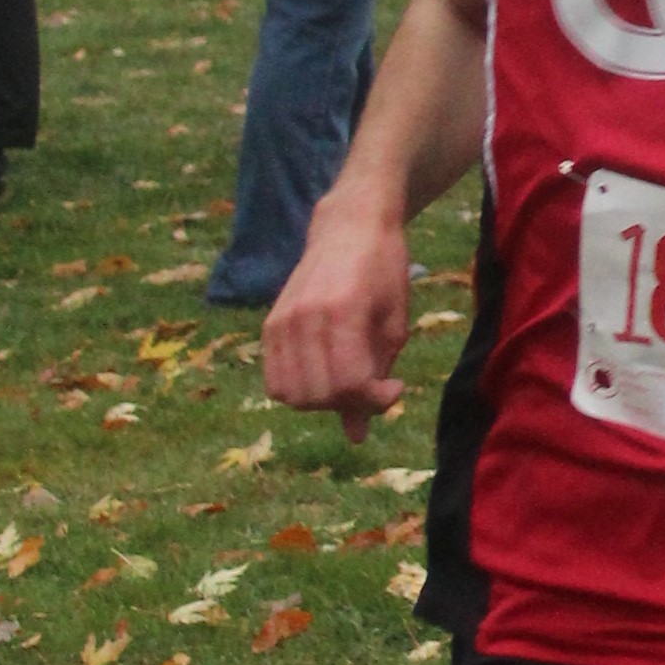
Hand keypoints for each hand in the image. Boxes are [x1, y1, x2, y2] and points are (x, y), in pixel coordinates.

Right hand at [261, 204, 413, 444]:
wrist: (349, 228)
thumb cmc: (384, 272)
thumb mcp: (394, 324)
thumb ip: (376, 377)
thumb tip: (356, 435)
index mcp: (341, 313)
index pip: (348, 385)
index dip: (375, 401)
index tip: (395, 387)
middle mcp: (302, 318)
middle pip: (317, 396)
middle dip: (349, 404)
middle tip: (373, 384)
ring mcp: (280, 322)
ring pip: (291, 395)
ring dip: (323, 401)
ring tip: (349, 378)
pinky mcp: (269, 326)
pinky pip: (275, 381)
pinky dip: (300, 390)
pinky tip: (326, 373)